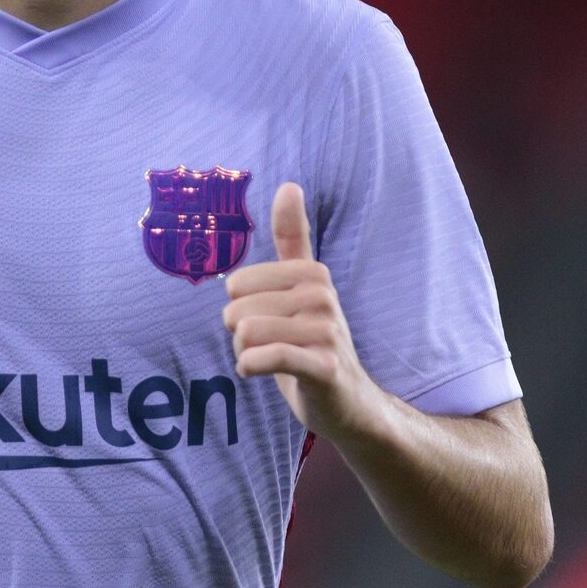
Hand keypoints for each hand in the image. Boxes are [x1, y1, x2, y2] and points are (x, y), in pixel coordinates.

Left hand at [222, 182, 376, 438]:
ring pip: (248, 334)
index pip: (238, 283)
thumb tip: (289, 185)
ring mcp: (326, 332)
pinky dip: (250, 366)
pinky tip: (255, 371)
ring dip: (245, 353)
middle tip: (265, 345)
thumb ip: (293, 238)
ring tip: (266, 359)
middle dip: (239, 334)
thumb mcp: (303, 287)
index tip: (263, 319)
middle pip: (238, 309)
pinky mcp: (323, 367)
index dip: (238, 308)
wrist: (348, 402)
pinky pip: (268, 357)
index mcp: (312, 273)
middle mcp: (322, 296)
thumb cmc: (315, 341)